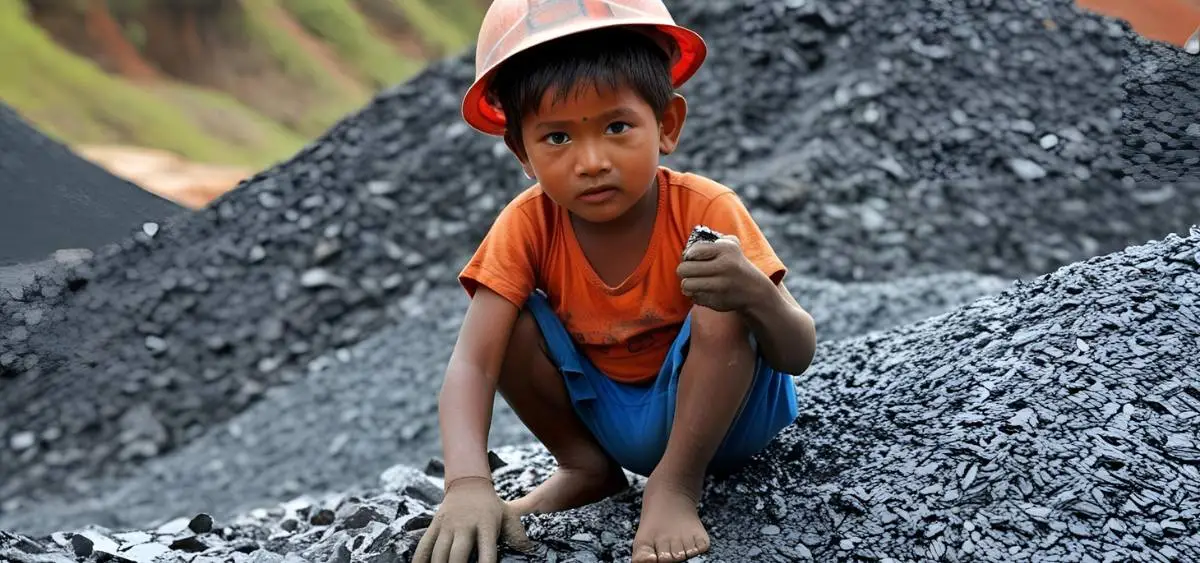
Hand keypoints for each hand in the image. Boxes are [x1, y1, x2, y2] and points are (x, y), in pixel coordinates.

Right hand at [412, 476, 533, 562]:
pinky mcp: (435, 525)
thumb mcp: (509, 516)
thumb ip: (518, 536)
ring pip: (439, 553)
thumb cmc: (492, 506)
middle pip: (458, 555)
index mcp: (486, 524)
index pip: (487, 551)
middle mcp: (465, 525)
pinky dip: (420, 560)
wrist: (469, 483)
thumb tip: (531, 552)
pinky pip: (424, 546)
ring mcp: (448, 525)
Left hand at [676, 234, 768, 312]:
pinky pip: (694, 297)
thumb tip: (687, 251)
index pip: (692, 251)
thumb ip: (710, 241)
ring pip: (686, 285)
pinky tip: (704, 292)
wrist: (754, 290)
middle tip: (690, 271)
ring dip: (687, 284)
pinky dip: (696, 295)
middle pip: (684, 269)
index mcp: (726, 250)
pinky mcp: (717, 301)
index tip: (693, 258)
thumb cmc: (736, 264)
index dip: (688, 255)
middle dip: (684, 270)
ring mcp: (720, 285)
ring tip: (693, 282)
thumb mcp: (731, 245)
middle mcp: (724, 267)